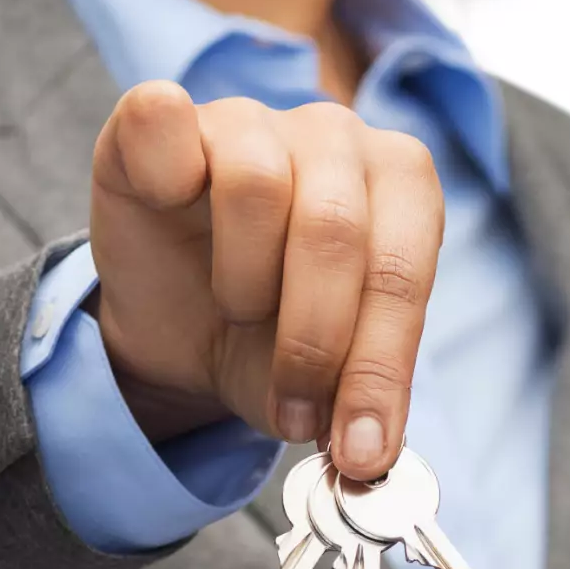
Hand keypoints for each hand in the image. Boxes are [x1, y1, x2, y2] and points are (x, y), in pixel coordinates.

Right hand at [87, 82, 442, 478]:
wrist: (182, 319)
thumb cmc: (272, 335)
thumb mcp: (326, 379)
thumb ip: (356, 401)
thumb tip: (367, 452)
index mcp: (404, 187)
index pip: (404, 271)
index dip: (380, 368)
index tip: (361, 448)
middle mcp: (337, 137)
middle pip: (335, 231)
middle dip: (314, 343)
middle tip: (293, 410)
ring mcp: (253, 118)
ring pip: (258, 185)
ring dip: (245, 279)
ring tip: (241, 309)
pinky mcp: (168, 115)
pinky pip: (165, 118)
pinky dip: (168, 174)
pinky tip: (173, 209)